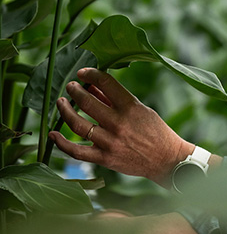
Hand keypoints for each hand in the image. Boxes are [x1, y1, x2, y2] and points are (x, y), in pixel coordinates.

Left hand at [50, 68, 193, 185]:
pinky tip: (53, 134)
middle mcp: (119, 123)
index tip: (82, 73)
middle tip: (70, 86)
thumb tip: (92, 87)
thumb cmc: (155, 132)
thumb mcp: (140, 110)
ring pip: (78, 124)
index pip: (106, 83)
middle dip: (74, 90)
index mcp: (131, 107)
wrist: (167, 160)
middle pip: (87, 102)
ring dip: (65, 110)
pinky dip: (62, 143)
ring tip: (62, 102)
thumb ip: (115, 99)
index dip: (90, 74)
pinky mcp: (105, 158)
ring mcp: (110, 142)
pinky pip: (77, 151)